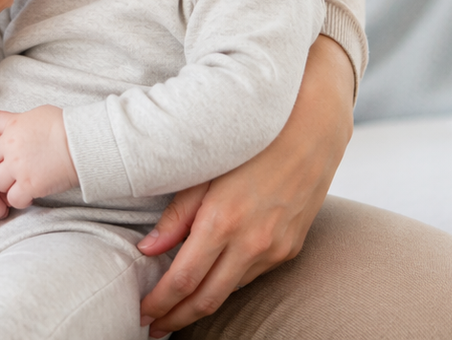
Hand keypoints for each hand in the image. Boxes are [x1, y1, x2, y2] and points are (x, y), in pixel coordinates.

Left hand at [0, 106, 77, 207]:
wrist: (82, 141)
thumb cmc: (62, 125)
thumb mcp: (31, 115)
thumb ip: (6, 119)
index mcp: (10, 133)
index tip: (1, 161)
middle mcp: (11, 152)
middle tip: (8, 173)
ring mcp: (20, 170)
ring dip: (6, 186)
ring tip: (19, 184)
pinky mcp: (32, 186)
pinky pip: (15, 200)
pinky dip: (20, 199)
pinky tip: (29, 194)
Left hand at [136, 36, 354, 336]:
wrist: (310, 131)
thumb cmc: (249, 143)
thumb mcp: (204, 172)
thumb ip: (176, 215)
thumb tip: (147, 250)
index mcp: (222, 222)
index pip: (182, 280)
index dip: (159, 303)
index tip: (142, 312)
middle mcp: (251, 243)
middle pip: (206, 300)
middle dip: (176, 318)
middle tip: (153, 328)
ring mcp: (274, 250)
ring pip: (229, 292)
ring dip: (200, 307)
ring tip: (175, 313)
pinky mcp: (289, 250)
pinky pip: (250, 277)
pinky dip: (226, 285)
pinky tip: (209, 285)